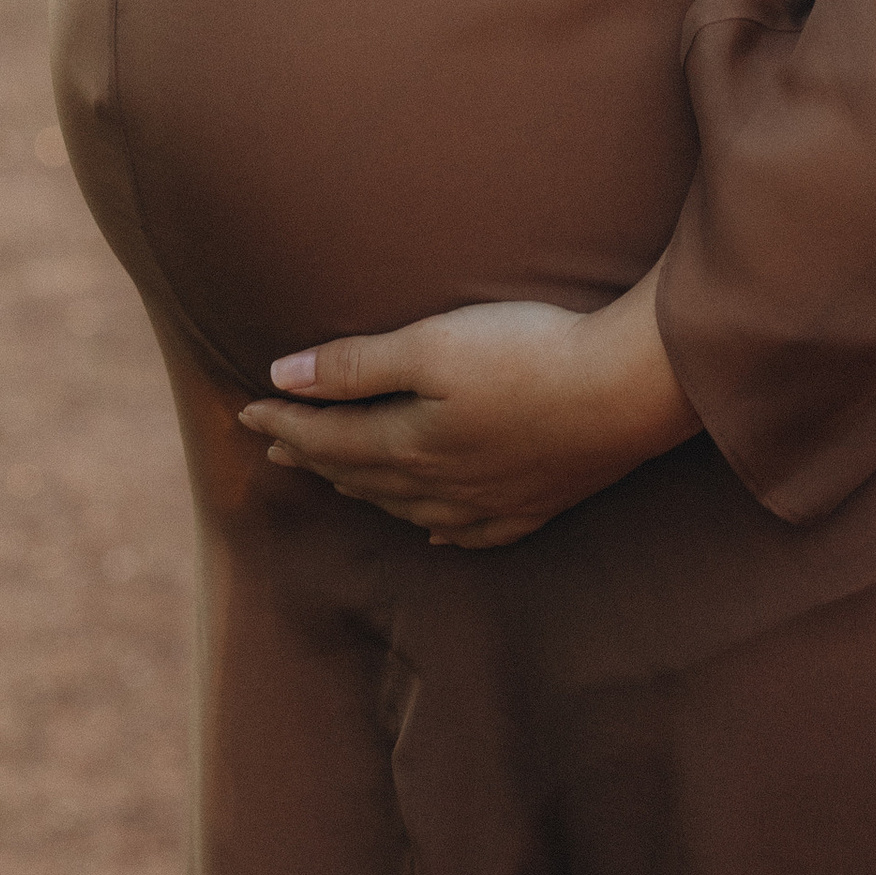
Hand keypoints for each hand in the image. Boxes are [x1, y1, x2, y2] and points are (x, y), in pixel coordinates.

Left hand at [236, 275, 698, 547]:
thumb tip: (280, 377)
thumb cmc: (527, 354)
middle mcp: (442, 484)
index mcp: (411, 443)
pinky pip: (470, 530)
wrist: (628, 391)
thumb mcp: (432, 344)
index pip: (329, 436)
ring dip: (365, 490)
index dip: (286, 420)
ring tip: (340, 478)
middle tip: (277, 444)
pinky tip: (431, 528)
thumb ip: (355, 365)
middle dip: (315, 455)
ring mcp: (491, 500)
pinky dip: (438, 527)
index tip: (248, 409)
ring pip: (407, 505)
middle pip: (362, 473)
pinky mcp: (536, 502)